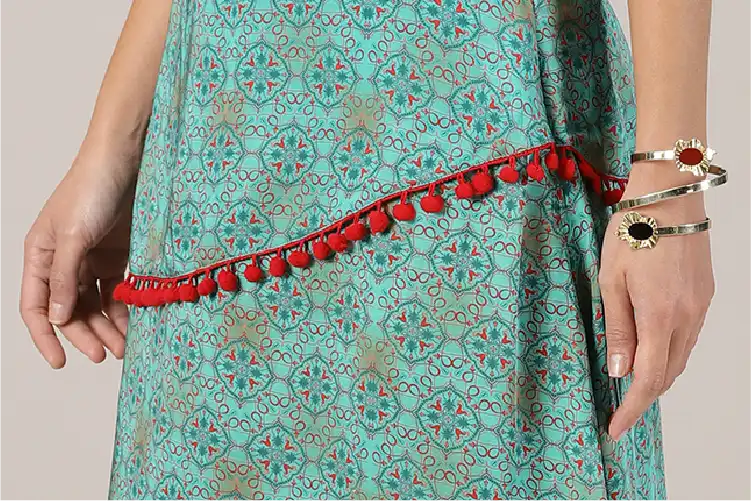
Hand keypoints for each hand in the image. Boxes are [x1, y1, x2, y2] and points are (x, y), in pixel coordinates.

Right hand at [20, 142, 138, 368]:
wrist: (128, 160)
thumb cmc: (92, 189)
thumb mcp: (74, 235)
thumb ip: (65, 276)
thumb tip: (56, 316)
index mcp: (41, 255)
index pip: (36, 306)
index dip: (46, 336)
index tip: (61, 362)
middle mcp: (64, 260)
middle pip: (71, 310)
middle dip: (86, 335)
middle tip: (105, 355)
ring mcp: (93, 258)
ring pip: (97, 303)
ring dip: (109, 326)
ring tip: (125, 347)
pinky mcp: (120, 255)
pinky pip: (120, 290)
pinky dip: (126, 308)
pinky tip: (137, 323)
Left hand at [599, 172, 714, 439]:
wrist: (669, 198)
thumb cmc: (630, 234)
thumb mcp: (611, 282)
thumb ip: (618, 329)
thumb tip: (620, 372)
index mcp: (659, 317)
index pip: (647, 379)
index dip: (632, 408)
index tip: (615, 428)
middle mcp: (687, 318)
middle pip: (668, 374)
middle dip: (644, 396)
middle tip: (619, 407)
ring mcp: (701, 307)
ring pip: (681, 357)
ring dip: (658, 375)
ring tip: (632, 382)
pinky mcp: (705, 295)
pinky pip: (689, 337)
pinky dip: (670, 353)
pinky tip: (653, 349)